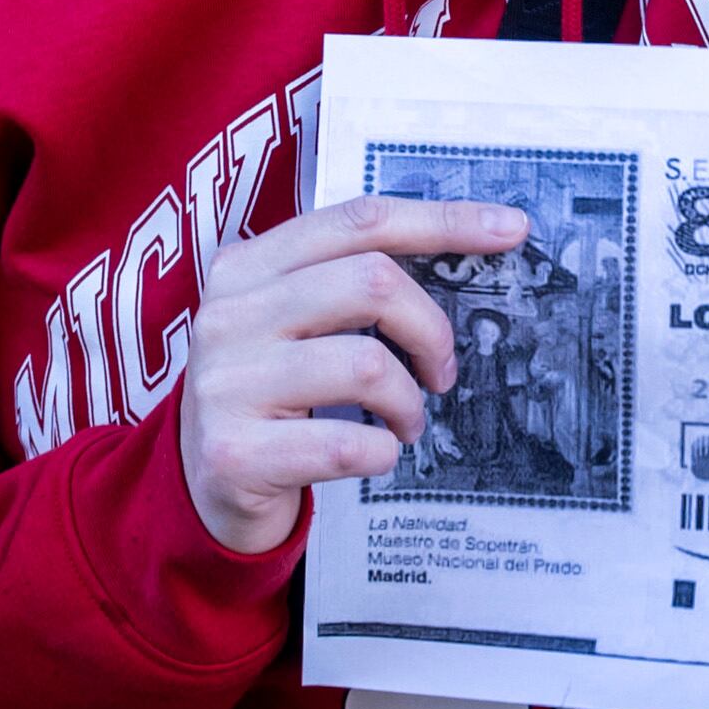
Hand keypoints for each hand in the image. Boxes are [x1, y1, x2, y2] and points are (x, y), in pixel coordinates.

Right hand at [177, 195, 517, 554]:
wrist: (199, 489)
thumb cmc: (270, 395)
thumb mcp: (290, 323)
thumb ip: (346, 281)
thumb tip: (472, 241)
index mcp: (246, 267)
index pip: (360, 220)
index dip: (442, 220)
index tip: (510, 229)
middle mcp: (228, 315)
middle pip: (371, 282)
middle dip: (431, 330)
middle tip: (442, 372)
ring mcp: (226, 385)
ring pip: (367, 365)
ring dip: (409, 401)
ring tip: (406, 421)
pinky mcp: (234, 454)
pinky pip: (348, 444)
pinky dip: (382, 453)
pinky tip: (374, 456)